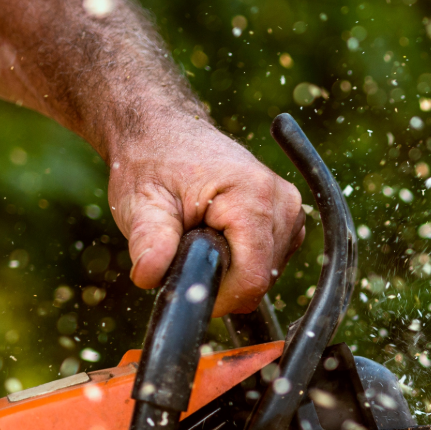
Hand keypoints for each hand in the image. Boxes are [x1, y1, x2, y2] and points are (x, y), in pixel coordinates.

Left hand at [109, 112, 306, 317]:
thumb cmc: (151, 162)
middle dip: (223, 280)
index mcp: (252, 195)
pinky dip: (246, 260)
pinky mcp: (290, 215)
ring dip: (235, 270)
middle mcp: (281, 201)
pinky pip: (274, 259)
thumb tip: (148, 277)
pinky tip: (220, 238)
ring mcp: (290, 207)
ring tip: (202, 238)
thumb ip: (149, 240)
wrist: (164, 130)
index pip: (253, 277)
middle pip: (263, 277)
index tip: (188, 290)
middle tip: (186, 252)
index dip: (221, 298)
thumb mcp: (140, 202)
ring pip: (270, 272)